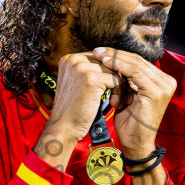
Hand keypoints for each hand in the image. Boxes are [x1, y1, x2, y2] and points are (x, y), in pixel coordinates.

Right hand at [34, 52, 121, 166]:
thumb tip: (113, 65)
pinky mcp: (91, 78)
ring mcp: (81, 67)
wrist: (64, 127)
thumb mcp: (79, 84)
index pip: (100, 57)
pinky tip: (114, 104)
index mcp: (69, 59)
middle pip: (108, 62)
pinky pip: (116, 80)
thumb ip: (91, 72)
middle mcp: (73, 60)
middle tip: (120, 95)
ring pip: (114, 71)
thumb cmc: (74, 110)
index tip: (113, 87)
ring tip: (117, 101)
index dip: (110, 72)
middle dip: (117, 78)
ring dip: (120, 87)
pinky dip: (120, 93)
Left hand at [92, 46, 175, 160]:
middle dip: (116, 54)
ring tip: (99, 55)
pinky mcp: (156, 92)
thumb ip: (127, 80)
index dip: (119, 55)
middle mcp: (167, 82)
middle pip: (138, 60)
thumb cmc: (130, 123)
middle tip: (97, 50)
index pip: (139, 62)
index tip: (101, 52)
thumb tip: (113, 61)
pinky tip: (106, 64)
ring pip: (136, 64)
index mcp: (162, 81)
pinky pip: (135, 73)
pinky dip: (119, 67)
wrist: (136, 145)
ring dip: (115, 58)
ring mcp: (163, 87)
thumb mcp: (128, 96)